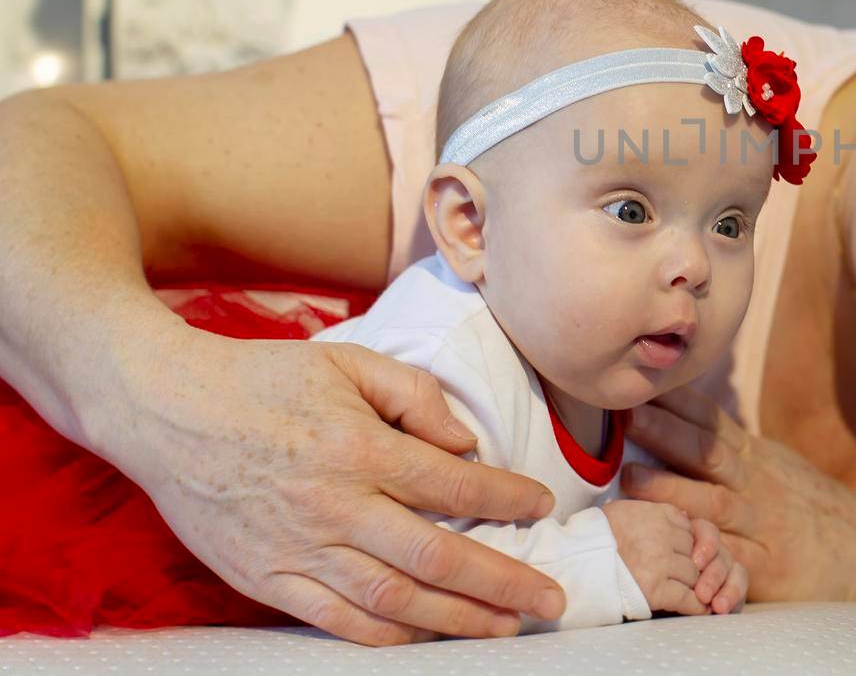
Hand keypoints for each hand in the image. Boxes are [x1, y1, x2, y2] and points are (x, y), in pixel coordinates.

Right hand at [113, 324, 567, 644]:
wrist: (163, 410)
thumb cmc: (262, 379)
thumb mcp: (348, 361)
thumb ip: (415, 396)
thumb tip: (464, 444)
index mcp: (358, 449)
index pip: (452, 485)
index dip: (506, 499)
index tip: (541, 506)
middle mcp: (334, 506)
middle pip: (436, 556)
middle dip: (502, 581)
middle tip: (549, 598)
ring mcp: (297, 549)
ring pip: (393, 599)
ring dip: (457, 618)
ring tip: (504, 627)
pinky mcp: (264, 579)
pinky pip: (335, 621)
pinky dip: (387, 635)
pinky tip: (426, 636)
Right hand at [601, 500, 712, 614]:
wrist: (572, 564)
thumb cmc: (592, 540)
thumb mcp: (623, 512)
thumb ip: (653, 514)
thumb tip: (682, 518)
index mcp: (654, 513)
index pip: (688, 527)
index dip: (687, 543)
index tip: (686, 554)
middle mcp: (661, 535)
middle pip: (694, 551)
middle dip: (692, 565)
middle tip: (688, 577)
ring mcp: (660, 562)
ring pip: (693, 575)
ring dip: (693, 586)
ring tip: (692, 593)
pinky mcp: (656, 590)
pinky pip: (687, 598)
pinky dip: (696, 606)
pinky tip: (699, 608)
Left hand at [620, 387, 855, 604]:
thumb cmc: (811, 511)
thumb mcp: (777, 469)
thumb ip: (733, 452)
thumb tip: (683, 423)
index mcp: (757, 459)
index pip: (712, 423)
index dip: (676, 403)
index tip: (642, 383)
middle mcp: (758, 485)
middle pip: (708, 453)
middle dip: (667, 432)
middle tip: (629, 414)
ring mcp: (762, 526)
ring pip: (713, 502)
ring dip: (672, 489)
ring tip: (632, 477)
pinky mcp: (767, 568)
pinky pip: (730, 558)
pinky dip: (703, 550)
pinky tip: (674, 545)